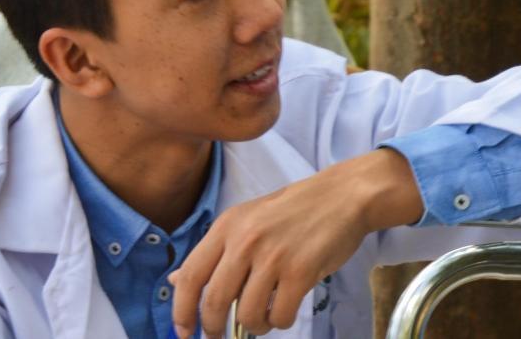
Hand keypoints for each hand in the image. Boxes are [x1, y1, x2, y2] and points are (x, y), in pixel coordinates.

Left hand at [170, 148, 423, 336]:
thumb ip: (216, 251)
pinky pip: (281, 315)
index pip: (191, 275)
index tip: (184, 330)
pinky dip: (281, 322)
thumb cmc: (295, 210)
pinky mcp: (301, 271)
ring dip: (254, 326)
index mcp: (227, 226)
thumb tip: (177, 280)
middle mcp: (246, 241)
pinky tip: (286, 310)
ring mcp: (274, 256)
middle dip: (215, 328)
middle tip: (221, 335)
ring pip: (249, 314)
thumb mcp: (247, 220)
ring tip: (264, 319)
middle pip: (215, 301)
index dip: (182, 310)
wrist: (343, 196)